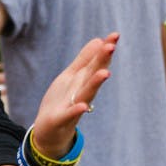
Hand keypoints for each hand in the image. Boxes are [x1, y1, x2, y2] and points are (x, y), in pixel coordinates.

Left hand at [30, 33, 118, 157]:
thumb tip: (98, 40)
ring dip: (95, 83)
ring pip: (87, 94)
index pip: (96, 63)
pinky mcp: (62, 119)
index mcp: (83, 80)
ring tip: (105, 73)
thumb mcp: (71, 76)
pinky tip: (83, 106)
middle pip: (93, 75)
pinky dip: (76, 110)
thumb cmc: (62, 101)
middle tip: (112, 46)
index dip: (105, 49)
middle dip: (102, 61)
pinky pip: (70, 114)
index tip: (115, 35)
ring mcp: (74, 106)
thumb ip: (84, 60)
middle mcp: (82, 92)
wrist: (49, 130)